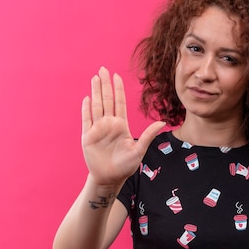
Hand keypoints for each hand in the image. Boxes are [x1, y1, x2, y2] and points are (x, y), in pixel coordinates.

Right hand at [81, 67, 164, 186]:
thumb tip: (163, 122)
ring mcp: (97, 129)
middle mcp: (109, 124)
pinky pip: (86, 119)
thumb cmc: (126, 166)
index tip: (116, 75)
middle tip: (103, 69)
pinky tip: (87, 98)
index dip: (118, 89)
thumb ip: (148, 135)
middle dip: (105, 84)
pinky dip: (86, 109)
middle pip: (106, 100)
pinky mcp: (88, 137)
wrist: (110, 178)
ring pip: (96, 106)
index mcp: (121, 125)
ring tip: (95, 78)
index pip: (119, 102)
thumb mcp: (140, 150)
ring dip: (95, 92)